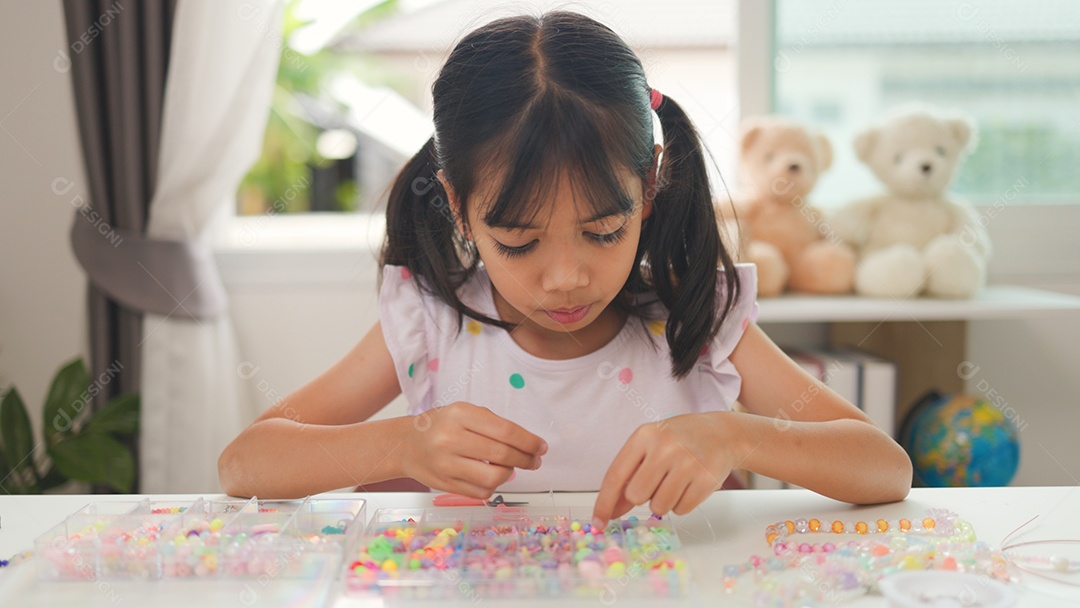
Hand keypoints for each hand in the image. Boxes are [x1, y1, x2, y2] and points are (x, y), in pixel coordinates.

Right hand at [401, 402, 546, 498]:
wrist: (406, 444)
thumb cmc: (441, 426)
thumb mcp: (464, 412)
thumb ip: (493, 425)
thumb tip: (527, 446)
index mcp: (460, 414)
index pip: (505, 431)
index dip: (529, 441)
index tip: (541, 447)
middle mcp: (451, 438)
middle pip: (502, 454)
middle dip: (526, 459)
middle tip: (534, 460)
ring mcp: (446, 464)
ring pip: (494, 477)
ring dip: (510, 474)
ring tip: (511, 468)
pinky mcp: (445, 484)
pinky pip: (481, 491)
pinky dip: (494, 485)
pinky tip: (492, 475)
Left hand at [592, 412, 736, 527]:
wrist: (722, 434)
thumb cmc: (678, 440)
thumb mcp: (650, 446)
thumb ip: (629, 475)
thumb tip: (610, 510)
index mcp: (644, 435)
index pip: (615, 476)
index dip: (604, 502)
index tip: (598, 521)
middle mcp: (665, 447)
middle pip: (636, 495)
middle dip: (643, 496)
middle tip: (656, 481)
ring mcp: (687, 463)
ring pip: (659, 507)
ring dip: (663, 501)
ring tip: (675, 480)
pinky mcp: (705, 479)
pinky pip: (681, 509)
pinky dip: (681, 503)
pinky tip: (689, 484)